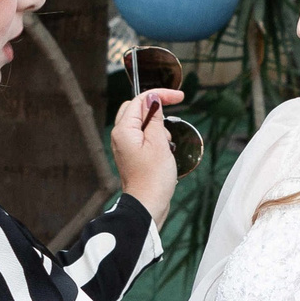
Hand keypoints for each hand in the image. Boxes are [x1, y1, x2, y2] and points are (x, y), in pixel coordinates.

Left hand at [111, 88, 184, 223]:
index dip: (160, 95)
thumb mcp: (159, 142)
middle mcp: (120, 136)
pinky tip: (164, 151)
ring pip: (141, 123)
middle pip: (137, 109)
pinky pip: (143, 137)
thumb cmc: (153, 178)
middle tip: (171, 117)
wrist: (148, 204)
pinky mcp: (132, 155)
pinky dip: (155, 138)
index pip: (140, 100)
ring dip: (157, 127)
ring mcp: (125, 146)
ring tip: (166, 144)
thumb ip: (155, 117)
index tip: (179, 97)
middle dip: (156, 111)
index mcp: (124, 130)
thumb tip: (152, 99)